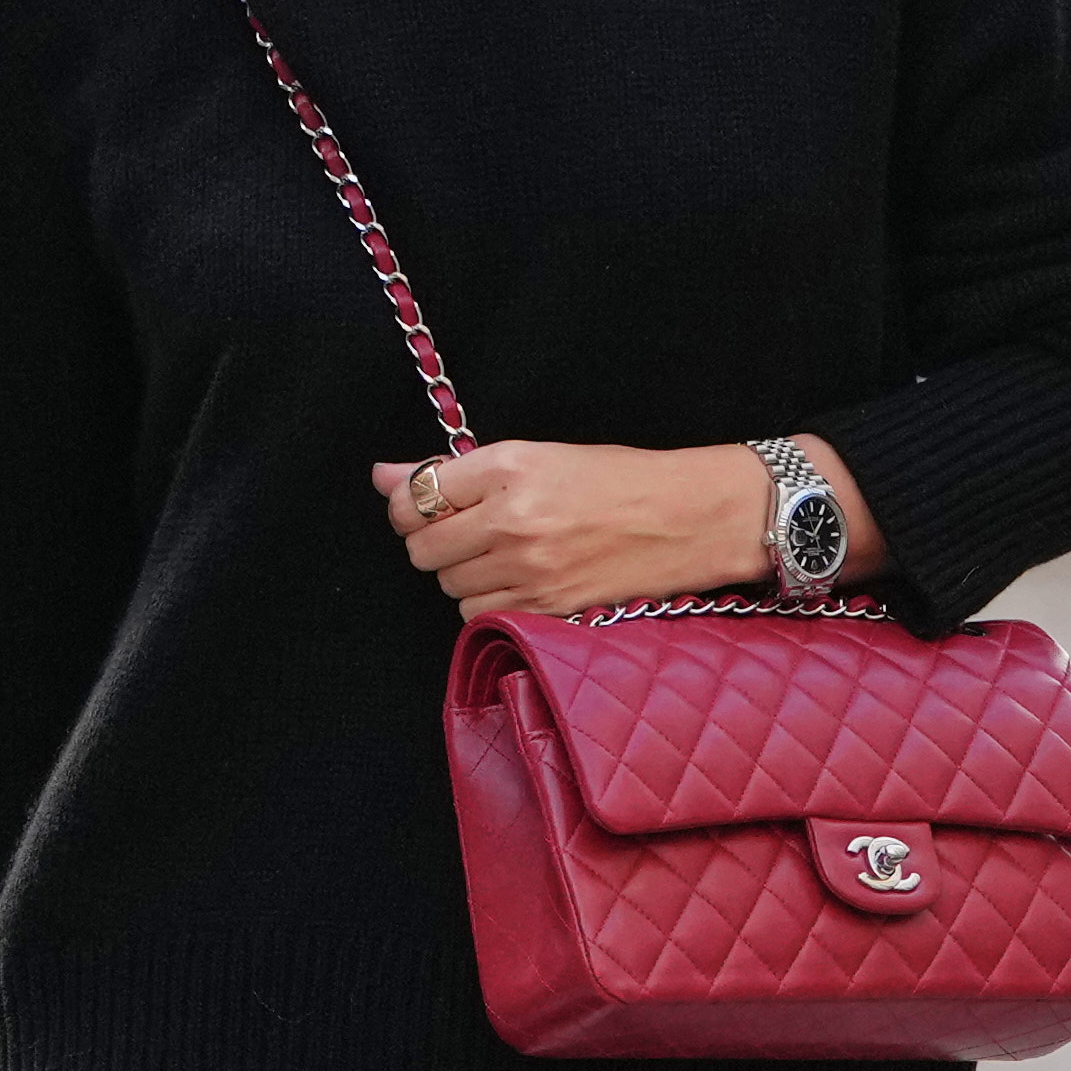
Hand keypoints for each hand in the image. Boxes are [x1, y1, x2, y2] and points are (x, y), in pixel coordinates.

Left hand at [381, 442, 792, 618]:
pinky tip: (519, 580)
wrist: (690, 518)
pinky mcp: (547, 607)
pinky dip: (487, 602)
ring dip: (462, 573)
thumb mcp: (537, 456)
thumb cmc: (617, 480)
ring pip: (448, 585)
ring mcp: (530, 569)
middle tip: (471, 529)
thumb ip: (454, 472)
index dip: (410, 504)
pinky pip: (479, 614)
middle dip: (435, 541)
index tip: (428, 505)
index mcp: (509, 467)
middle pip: (423, 548)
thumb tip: (380, 476)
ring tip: (504, 553)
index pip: (416, 496)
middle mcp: (513, 519)